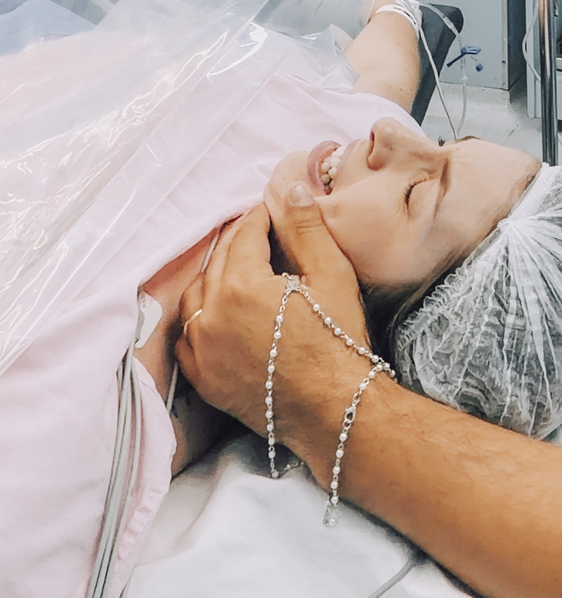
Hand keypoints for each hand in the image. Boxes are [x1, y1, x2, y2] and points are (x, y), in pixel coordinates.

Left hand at [176, 189, 367, 446]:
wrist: (336, 409)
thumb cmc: (339, 341)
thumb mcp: (331, 275)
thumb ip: (306, 227)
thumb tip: (290, 188)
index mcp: (241, 286)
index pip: (245, 235)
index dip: (261, 218)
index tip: (274, 212)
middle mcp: (211, 315)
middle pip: (219, 261)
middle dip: (240, 242)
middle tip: (262, 235)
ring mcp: (202, 350)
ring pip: (196, 297)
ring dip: (215, 276)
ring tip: (241, 271)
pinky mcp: (203, 379)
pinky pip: (187, 337)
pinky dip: (199, 318)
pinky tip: (218, 313)